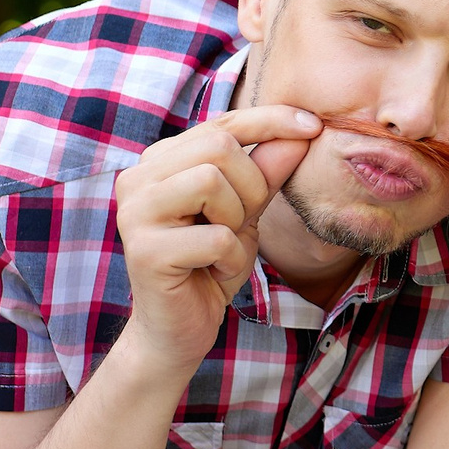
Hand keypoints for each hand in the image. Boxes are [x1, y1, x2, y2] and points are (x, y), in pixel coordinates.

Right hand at [113, 104, 319, 368]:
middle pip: (219, 146)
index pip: (222, 122)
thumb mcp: (248, 211)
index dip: (271, 120)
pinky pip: (216, 237)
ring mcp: (135, 212)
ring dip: (237, 221)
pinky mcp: (145, 250)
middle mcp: (138, 178)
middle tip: (243, 223)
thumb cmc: (212, 263)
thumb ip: (268, 171)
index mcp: (161, 161)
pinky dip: (230, 258)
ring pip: (211, 182)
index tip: (314, 126)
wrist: (180, 328)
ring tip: (223, 246)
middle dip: (252, 185)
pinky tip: (214, 272)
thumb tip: (303, 132)